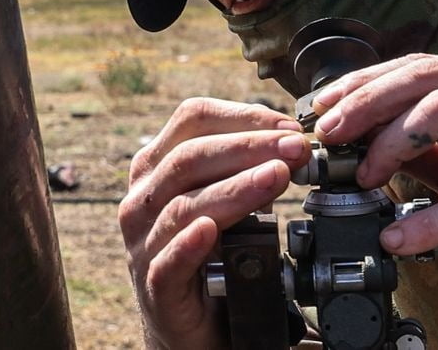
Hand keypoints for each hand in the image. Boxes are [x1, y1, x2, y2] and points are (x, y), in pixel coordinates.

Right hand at [117, 98, 308, 347]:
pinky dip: (188, 244)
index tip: (287, 127)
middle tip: (294, 150)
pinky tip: (210, 231)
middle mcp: (143, 197)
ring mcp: (143, 242)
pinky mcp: (154, 286)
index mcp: (158, 164)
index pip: (193, 119)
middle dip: (249, 147)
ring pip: (183, 206)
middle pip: (189, 157)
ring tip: (276, 178)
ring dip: (234, 188)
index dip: (243, 117)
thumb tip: (293, 144)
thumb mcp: (231, 199)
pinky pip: (166, 262)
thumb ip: (253, 170)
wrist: (195, 321)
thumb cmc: (212, 251)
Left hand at [311, 54, 437, 299]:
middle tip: (328, 132)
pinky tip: (398, 240)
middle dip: (365, 102)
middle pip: (425, 76)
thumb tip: (363, 144)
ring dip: (388, 145)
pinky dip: (426, 222)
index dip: (367, 83)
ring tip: (363, 178)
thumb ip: (429, 151)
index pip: (423, 65)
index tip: (324, 106)